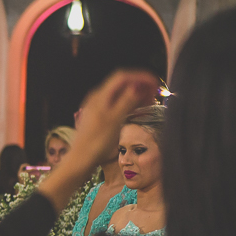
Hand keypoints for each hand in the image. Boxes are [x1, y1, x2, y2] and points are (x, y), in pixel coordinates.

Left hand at [38, 70, 157, 211]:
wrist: (80, 160)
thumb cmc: (96, 142)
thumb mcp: (115, 120)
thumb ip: (126, 101)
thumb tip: (138, 85)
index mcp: (100, 96)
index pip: (122, 76)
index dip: (140, 76)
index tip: (155, 82)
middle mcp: (97, 98)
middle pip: (121, 83)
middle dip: (139, 84)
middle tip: (154, 93)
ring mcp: (97, 107)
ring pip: (119, 94)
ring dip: (135, 94)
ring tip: (149, 100)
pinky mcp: (99, 116)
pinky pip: (116, 103)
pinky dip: (128, 103)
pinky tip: (137, 109)